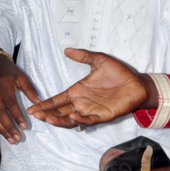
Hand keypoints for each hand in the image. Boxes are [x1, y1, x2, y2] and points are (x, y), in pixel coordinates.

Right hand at [0, 52, 40, 143]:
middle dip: (9, 126)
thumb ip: (30, 90)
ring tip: (12, 139)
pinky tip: (2, 134)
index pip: (10, 102)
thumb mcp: (21, 76)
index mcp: (3, 83)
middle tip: (18, 138)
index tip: (24, 126)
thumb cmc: (8, 71)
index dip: (17, 115)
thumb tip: (40, 103)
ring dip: (2, 130)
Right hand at [26, 48, 156, 127]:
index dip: (44, 105)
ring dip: (59, 120)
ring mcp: (91, 111)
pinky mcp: (102, 116)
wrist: (137, 83)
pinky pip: (89, 121)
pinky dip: (80, 120)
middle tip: (35, 115)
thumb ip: (83, 56)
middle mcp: (81, 103)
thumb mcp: (99, 60)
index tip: (32, 108)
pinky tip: (72, 117)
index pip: (56, 100)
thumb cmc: (120, 73)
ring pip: (70, 119)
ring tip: (48, 118)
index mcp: (77, 92)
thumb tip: (67, 50)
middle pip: (59, 112)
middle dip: (47, 114)